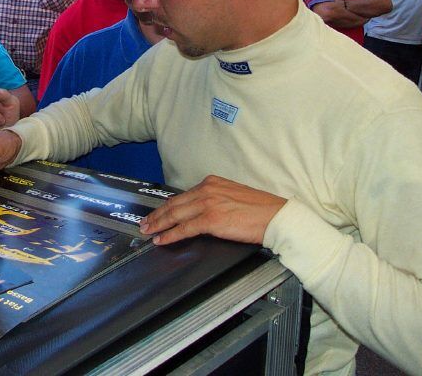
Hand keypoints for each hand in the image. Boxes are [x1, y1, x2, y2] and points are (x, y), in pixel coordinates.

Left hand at [139, 175, 286, 245]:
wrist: (276, 217)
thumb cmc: (261, 210)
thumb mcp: (234, 196)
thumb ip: (216, 199)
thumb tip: (201, 211)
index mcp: (212, 182)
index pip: (183, 195)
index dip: (168, 206)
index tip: (158, 212)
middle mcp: (207, 190)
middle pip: (174, 204)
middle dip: (157, 215)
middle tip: (145, 223)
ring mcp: (208, 204)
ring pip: (175, 215)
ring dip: (158, 224)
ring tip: (148, 231)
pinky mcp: (211, 220)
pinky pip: (184, 229)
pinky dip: (170, 235)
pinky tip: (161, 239)